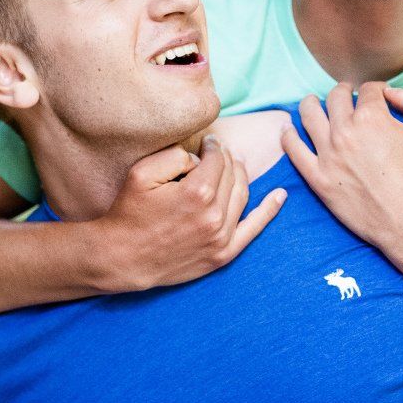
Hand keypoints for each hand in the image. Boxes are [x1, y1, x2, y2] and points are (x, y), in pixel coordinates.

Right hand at [90, 137, 285, 292]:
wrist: (122, 257)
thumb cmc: (129, 213)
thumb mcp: (142, 172)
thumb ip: (175, 155)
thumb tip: (199, 157)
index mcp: (197, 192)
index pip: (217, 158)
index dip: (212, 146)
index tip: (206, 144)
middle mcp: (214, 215)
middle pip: (232, 174)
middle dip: (226, 159)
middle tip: (218, 153)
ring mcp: (221, 237)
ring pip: (242, 195)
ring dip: (240, 176)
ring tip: (234, 166)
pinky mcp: (222, 254)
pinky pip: (253, 229)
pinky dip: (268, 211)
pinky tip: (280, 196)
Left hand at [280, 83, 402, 284]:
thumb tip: (392, 93)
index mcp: (372, 117)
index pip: (368, 90)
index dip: (376, 90)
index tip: (380, 97)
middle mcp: (345, 132)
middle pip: (336, 98)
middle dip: (344, 92)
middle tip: (348, 96)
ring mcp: (328, 156)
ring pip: (309, 116)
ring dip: (311, 104)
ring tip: (313, 102)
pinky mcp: (318, 179)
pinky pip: (293, 150)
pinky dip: (288, 135)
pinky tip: (289, 129)